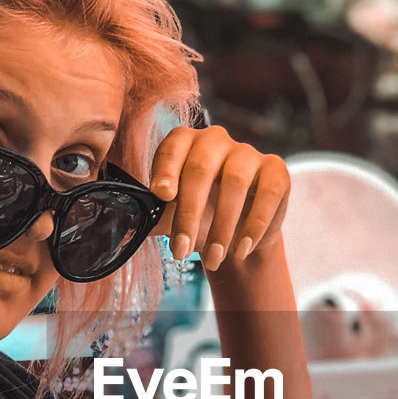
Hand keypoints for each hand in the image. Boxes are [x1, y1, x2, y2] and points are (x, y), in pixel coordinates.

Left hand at [148, 125, 288, 271]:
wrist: (237, 238)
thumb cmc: (198, 220)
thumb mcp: (169, 218)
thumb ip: (147, 216)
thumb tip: (121, 224)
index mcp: (184, 143)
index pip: (173, 147)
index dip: (166, 169)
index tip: (161, 195)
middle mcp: (216, 139)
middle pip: (201, 169)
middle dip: (189, 214)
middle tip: (179, 251)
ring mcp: (248, 153)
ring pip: (235, 183)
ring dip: (221, 227)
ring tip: (213, 259)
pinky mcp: (276, 170)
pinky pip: (268, 193)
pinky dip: (255, 225)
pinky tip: (241, 249)